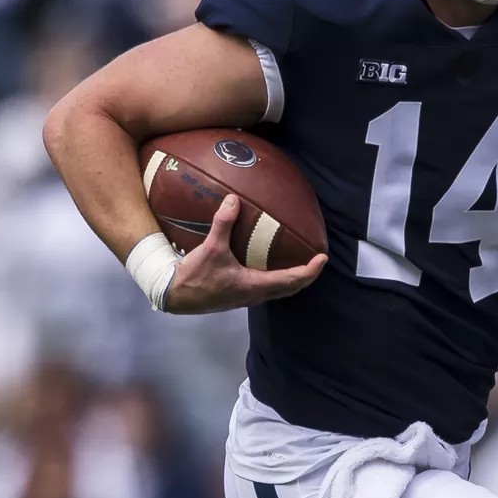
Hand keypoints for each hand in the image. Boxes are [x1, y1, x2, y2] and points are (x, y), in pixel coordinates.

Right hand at [163, 193, 326, 314]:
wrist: (175, 296)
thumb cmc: (195, 277)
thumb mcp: (211, 248)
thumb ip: (223, 223)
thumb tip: (233, 200)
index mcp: (256, 286)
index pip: (293, 280)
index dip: (310, 270)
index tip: (322, 258)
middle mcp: (255, 295)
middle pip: (290, 288)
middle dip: (306, 276)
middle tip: (316, 260)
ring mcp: (247, 297)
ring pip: (278, 290)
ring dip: (292, 278)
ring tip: (299, 261)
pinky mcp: (238, 295)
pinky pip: (266, 287)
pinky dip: (276, 277)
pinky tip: (269, 263)